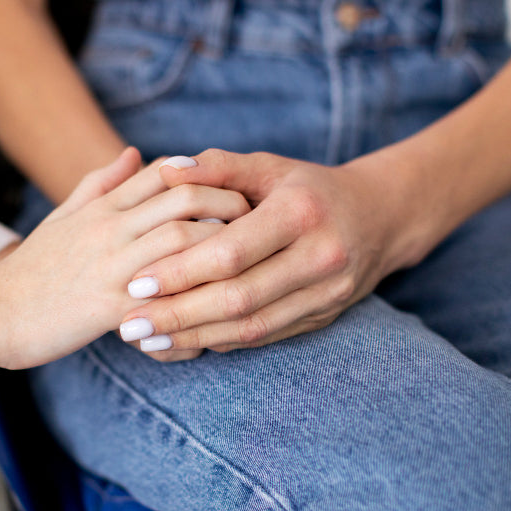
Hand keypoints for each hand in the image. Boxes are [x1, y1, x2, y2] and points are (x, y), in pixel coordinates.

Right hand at [0, 148, 250, 367]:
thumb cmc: (32, 268)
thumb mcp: (64, 216)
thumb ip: (101, 183)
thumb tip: (137, 152)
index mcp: (103, 206)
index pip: (165, 171)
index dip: (209, 173)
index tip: (238, 186)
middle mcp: (111, 228)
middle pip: (185, 196)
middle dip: (231, 202)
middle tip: (259, 219)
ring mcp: (112, 265)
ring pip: (183, 238)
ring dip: (225, 244)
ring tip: (251, 257)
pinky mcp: (111, 306)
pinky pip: (167, 295)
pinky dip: (200, 297)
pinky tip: (225, 303)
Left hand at [118, 149, 422, 354]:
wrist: (381, 217)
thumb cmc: (309, 187)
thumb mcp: (269, 167)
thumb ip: (218, 167)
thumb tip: (166, 168)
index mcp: (301, 214)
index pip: (231, 253)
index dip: (180, 271)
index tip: (135, 282)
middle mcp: (320, 258)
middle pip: (239, 298)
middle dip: (179, 315)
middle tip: (129, 325)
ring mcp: (326, 294)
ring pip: (252, 327)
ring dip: (195, 338)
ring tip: (146, 341)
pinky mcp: (323, 317)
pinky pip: (266, 336)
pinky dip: (221, 342)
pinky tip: (183, 343)